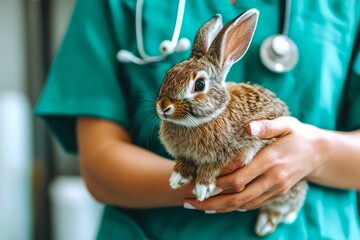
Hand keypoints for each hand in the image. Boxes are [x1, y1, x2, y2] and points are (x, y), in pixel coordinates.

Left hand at [184, 116, 326, 212]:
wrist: (318, 152)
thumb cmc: (296, 135)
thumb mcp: (285, 124)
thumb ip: (267, 126)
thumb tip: (248, 126)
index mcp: (270, 161)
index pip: (237, 179)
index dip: (215, 184)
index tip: (194, 183)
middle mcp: (272, 180)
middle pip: (236, 198)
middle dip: (210, 202)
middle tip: (187, 201)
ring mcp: (274, 190)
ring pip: (242, 205)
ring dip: (218, 208)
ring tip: (196, 205)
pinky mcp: (275, 195)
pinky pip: (250, 205)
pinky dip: (232, 208)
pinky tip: (217, 206)